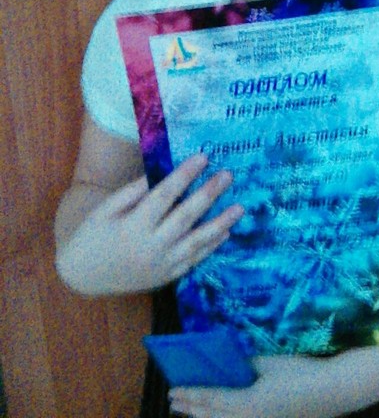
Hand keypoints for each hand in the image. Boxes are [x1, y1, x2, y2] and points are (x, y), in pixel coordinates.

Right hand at [56, 155, 243, 294]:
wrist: (84, 275)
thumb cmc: (94, 234)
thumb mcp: (106, 209)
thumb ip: (133, 192)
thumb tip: (160, 174)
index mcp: (134, 225)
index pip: (164, 195)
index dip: (185, 175)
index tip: (203, 157)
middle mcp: (151, 246)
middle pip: (186, 217)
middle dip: (208, 194)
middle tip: (227, 175)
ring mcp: (161, 264)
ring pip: (196, 242)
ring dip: (220, 224)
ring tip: (239, 208)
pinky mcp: (166, 276)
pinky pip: (193, 261)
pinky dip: (211, 247)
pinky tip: (226, 233)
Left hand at [168, 355, 349, 417]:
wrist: (331, 392)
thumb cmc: (299, 374)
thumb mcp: (269, 364)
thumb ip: (246, 366)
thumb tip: (230, 366)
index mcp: (246, 405)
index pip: (211, 400)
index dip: (191, 395)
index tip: (174, 390)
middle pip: (213, 417)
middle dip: (192, 408)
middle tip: (174, 400)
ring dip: (205, 416)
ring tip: (190, 409)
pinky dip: (223, 417)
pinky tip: (220, 412)